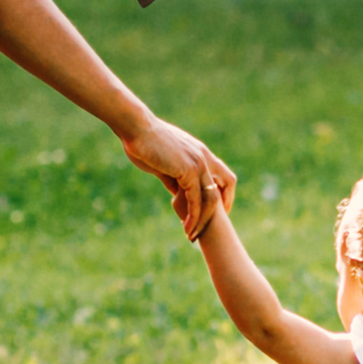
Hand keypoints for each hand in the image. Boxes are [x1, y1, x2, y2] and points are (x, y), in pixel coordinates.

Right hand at [122, 116, 236, 240]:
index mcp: (200, 152)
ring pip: (211, 198)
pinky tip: (186, 227)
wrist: (136, 128)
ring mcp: (198, 163)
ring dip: (203, 219)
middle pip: (226, 185)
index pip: (223, 175)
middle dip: (221, 209)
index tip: (216, 210)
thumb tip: (176, 193)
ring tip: (192, 235)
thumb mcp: (163, 163)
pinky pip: (196, 200)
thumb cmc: (143, 142)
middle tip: (210, 227)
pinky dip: (193, 216)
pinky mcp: (188, 171)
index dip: (223, 193)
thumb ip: (173, 178)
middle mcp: (204, 157)